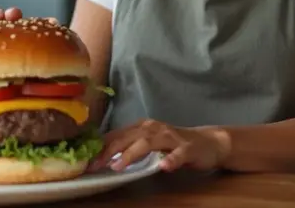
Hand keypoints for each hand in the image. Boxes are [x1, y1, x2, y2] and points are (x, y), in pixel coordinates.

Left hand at [90, 119, 230, 172]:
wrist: (208, 142)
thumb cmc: (174, 144)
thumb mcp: (149, 144)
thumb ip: (130, 147)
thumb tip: (104, 156)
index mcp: (143, 127)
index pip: (117, 135)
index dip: (101, 148)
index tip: (86, 160)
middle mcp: (154, 128)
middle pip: (128, 137)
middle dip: (110, 151)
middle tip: (95, 164)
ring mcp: (171, 137)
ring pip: (148, 143)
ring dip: (132, 154)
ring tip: (118, 165)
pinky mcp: (187, 148)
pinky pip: (178, 154)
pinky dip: (171, 160)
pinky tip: (164, 167)